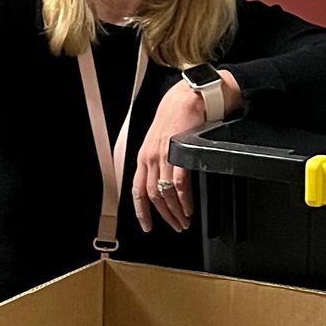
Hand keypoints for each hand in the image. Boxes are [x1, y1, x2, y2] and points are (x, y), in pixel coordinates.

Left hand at [131, 73, 236, 234]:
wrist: (187, 98)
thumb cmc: (175, 117)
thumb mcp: (159, 140)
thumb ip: (158, 160)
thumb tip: (162, 182)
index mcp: (143, 156)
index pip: (137, 191)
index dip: (141, 212)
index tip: (147, 226)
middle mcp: (150, 158)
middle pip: (153, 196)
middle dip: (164, 216)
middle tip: (175, 226)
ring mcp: (164, 156)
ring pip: (166, 193)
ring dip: (175, 211)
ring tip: (184, 221)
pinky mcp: (179, 153)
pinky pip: (180, 184)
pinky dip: (184, 200)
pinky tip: (189, 208)